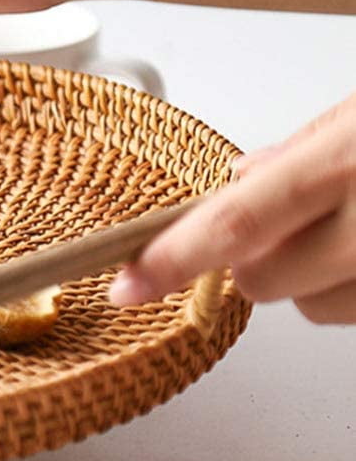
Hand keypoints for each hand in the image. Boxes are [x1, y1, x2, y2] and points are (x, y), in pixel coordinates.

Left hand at [110, 92, 355, 322]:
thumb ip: (301, 150)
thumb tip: (244, 176)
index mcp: (343, 167)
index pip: (234, 224)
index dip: (173, 258)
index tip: (127, 285)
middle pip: (259, 279)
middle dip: (253, 257)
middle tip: (289, 219)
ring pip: (312, 306)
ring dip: (312, 276)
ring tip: (351, 226)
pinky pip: (353, 311)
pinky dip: (347, 284)